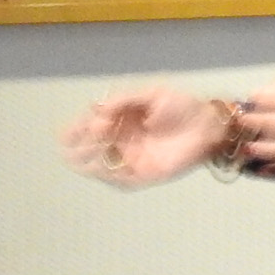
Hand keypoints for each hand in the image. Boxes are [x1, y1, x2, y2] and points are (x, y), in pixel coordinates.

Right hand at [62, 87, 229, 186]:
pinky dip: (109, 177)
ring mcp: (135, 157)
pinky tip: (97, 172)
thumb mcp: (151, 94)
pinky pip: (123, 179)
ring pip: (105, 163)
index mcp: (123, 119)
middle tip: (67, 148)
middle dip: (80, 147)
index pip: (93, 125)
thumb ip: (123, 100)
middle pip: (95, 146)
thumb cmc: (182, 105)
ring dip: (89, 163)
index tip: (65, 133)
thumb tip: (96, 109)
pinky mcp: (146, 172)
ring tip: (75, 161)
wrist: (209, 124)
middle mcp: (125, 139)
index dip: (77, 129)